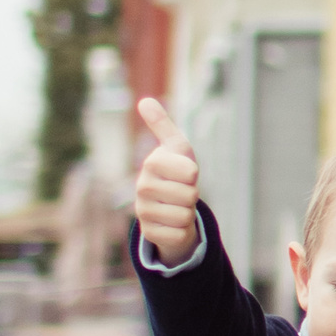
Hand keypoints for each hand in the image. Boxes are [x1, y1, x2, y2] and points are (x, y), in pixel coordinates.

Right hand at [133, 99, 201, 261]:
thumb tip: (144, 101)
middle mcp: (142, 188)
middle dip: (192, 195)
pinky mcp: (150, 234)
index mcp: (151, 164)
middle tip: (182, 192)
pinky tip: (172, 223)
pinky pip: (179, 234)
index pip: (190, 172)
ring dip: (188, 213)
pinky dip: (183, 231)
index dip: (194, 174)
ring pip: (185, 216)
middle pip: (190, 195)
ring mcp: (143, 212)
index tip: (185, 173)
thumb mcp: (176, 147)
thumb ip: (162, 124)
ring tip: (178, 206)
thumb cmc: (176, 172)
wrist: (170, 206)